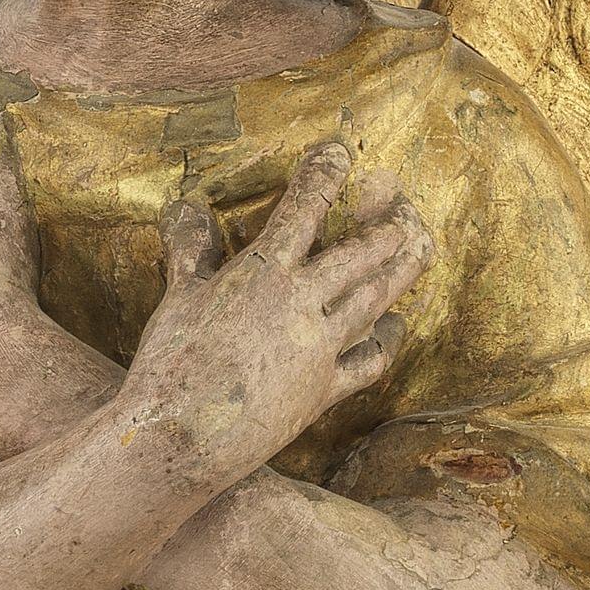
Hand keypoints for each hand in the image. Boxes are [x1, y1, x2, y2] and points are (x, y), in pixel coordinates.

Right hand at [108, 140, 427, 488]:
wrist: (182, 435)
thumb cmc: (169, 364)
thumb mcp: (178, 298)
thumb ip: (192, 251)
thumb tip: (188, 210)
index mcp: (263, 272)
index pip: (304, 208)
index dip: (325, 174)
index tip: (340, 153)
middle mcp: (302, 302)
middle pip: (361, 252)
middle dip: (387, 222)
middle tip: (403, 203)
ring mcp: (320, 347)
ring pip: (375, 298)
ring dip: (402, 269)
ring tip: (420, 246)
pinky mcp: (324, 389)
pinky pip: (370, 360)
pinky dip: (387, 340)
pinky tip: (396, 326)